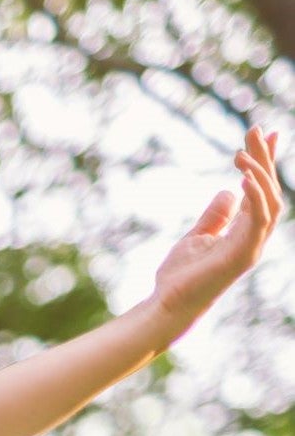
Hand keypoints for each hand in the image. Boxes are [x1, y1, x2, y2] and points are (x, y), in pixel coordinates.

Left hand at [150, 125, 283, 336]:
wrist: (166, 305)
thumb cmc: (179, 277)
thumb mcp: (196, 236)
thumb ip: (215, 215)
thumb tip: (228, 192)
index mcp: (244, 231)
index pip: (260, 190)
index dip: (264, 161)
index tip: (263, 133)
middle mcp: (253, 237)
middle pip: (268, 190)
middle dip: (264, 159)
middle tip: (253, 130)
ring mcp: (251, 247)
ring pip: (269, 203)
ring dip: (259, 174)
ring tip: (242, 153)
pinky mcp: (243, 256)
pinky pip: (258, 221)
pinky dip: (256, 198)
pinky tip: (245, 178)